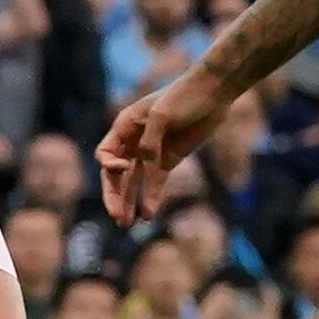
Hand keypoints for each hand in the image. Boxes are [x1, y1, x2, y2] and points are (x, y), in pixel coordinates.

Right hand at [94, 70, 228, 222]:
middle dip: (114, 195)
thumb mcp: (161, 116)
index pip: (106, 154)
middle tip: (116, 217)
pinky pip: (155, 182)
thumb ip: (149, 143)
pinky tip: (148, 214)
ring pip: (133, 182)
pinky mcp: (169, 159)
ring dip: (129, 202)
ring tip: (126, 225)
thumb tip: (142, 164)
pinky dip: (151, 197)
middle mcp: (134, 140)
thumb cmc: (183, 97)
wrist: (213, 93)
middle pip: (115, 173)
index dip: (110, 166)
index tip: (126, 167)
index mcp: (125, 125)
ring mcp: (152, 151)